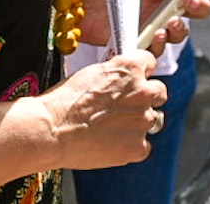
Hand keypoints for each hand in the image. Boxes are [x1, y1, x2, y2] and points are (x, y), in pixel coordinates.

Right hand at [45, 51, 167, 168]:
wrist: (51, 130)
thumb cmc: (64, 102)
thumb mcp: (92, 73)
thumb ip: (116, 74)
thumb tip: (123, 81)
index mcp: (131, 68)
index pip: (150, 63)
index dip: (141, 73)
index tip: (135, 81)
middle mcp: (142, 92)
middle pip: (158, 92)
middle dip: (145, 98)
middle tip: (125, 108)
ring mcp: (142, 120)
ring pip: (151, 120)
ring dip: (137, 123)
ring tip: (111, 129)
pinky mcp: (137, 146)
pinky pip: (143, 146)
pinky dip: (131, 147)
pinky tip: (112, 144)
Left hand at [76, 0, 209, 51]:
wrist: (66, 6)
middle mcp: (156, 2)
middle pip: (191, 8)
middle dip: (198, 7)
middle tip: (190, 5)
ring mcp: (147, 24)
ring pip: (177, 31)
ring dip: (179, 29)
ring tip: (168, 26)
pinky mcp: (135, 43)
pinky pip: (155, 50)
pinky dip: (159, 46)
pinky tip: (153, 39)